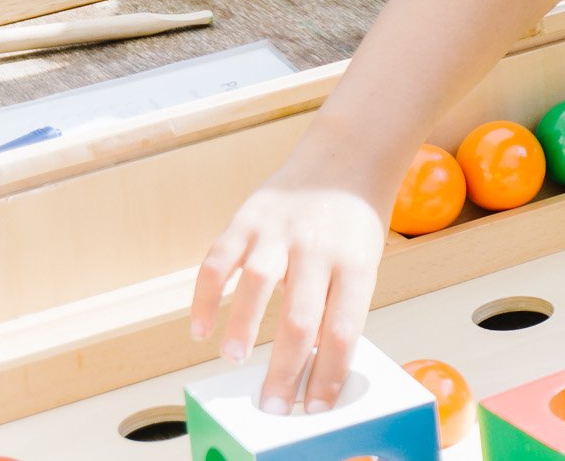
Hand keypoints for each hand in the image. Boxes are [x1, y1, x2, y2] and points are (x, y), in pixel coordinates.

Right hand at [189, 168, 388, 413]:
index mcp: (356, 263)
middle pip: (302, 317)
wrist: (347, 156)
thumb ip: (339, 306)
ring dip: (243, 327)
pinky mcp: (247, 219)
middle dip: (285, 369)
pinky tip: (200, 329)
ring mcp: (281, 231)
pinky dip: (205, 297)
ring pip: (258, 284)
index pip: (344, 329)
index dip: (329, 373)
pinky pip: (219, 261)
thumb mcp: (364, 262)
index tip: (315, 408)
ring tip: (235, 360)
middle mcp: (319, 247)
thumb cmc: (355, 223)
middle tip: (272, 406)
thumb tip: (313, 366)